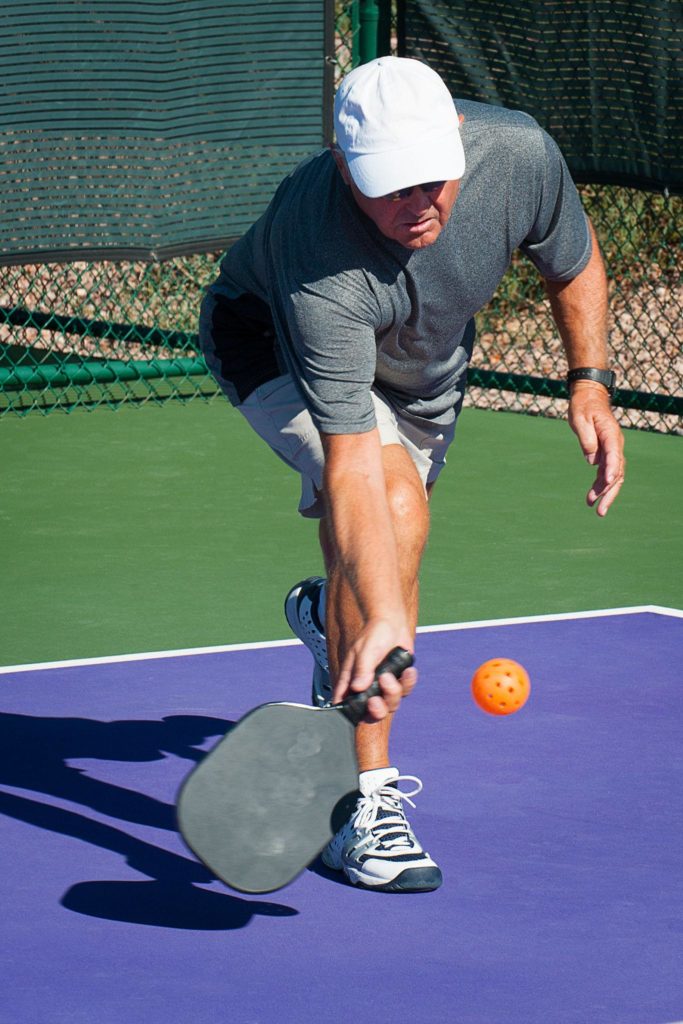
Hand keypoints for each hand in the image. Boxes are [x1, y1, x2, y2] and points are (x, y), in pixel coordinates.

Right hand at [332, 618, 417, 720]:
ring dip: (392, 692)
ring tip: (389, 675)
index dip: (352, 713)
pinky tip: (408, 671)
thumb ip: (362, 669)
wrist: (392, 624)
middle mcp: (368, 688)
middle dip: (376, 710)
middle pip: (372, 713)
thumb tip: (358, 688)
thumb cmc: (373, 634)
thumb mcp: (363, 650)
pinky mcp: (400, 681)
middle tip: (376, 701)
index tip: (360, 709)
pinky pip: (406, 690)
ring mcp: (385, 686)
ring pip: (391, 704)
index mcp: (353, 682)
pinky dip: (408, 682)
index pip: (347, 704)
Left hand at [568, 383, 624, 515]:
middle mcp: (615, 444)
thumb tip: (592, 461)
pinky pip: (606, 472)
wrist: (589, 397)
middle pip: (617, 472)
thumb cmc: (583, 406)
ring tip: (595, 509)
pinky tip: (592, 498)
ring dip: (605, 493)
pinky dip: (600, 485)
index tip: (606, 483)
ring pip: (613, 476)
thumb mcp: (580, 419)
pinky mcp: (606, 453)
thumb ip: (586, 439)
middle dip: (609, 492)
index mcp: (610, 434)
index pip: (614, 455)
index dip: (611, 470)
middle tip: (600, 510)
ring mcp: (612, 450)